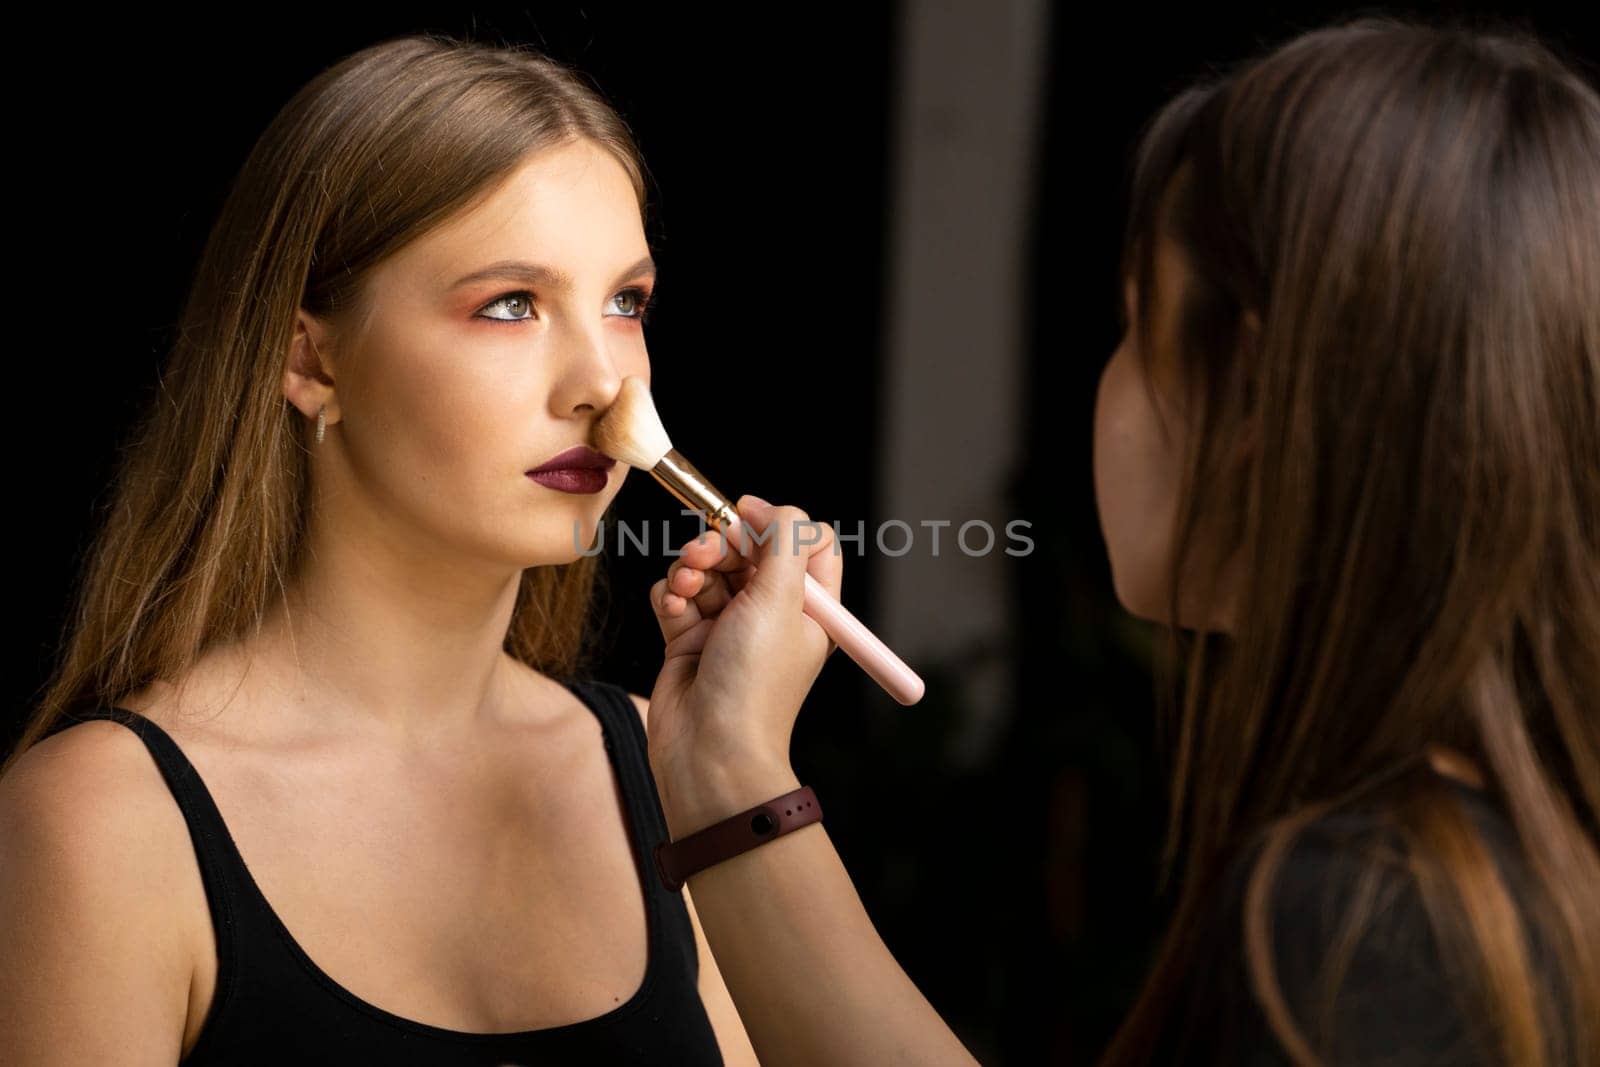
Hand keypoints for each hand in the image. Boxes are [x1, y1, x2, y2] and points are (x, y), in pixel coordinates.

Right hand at [646, 495, 841, 835]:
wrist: (708, 750)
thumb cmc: (755, 682)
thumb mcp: (783, 597)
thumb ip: (784, 538)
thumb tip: (767, 507)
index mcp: (811, 607)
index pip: (803, 541)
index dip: (775, 524)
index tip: (746, 519)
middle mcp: (772, 614)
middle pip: (747, 547)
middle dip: (721, 543)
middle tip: (705, 555)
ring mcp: (729, 626)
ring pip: (706, 566)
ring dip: (690, 568)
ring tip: (686, 590)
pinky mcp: (688, 638)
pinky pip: (676, 593)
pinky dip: (670, 594)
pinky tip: (672, 610)